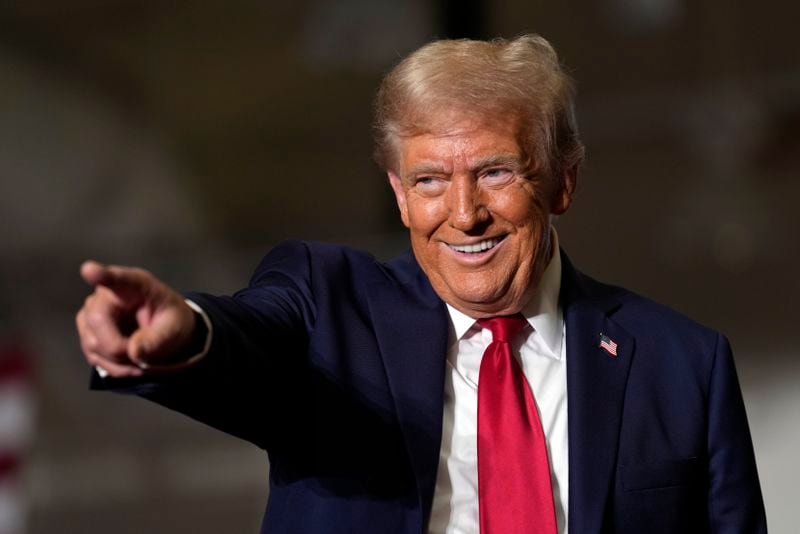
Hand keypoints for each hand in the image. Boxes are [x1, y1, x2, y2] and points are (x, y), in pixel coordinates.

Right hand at [76, 261, 197, 377]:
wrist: (164, 332)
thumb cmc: (171, 321)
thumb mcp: (176, 327)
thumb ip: (159, 338)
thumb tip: (134, 352)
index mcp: (134, 285)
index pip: (116, 278)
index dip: (101, 275)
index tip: (90, 270)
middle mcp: (105, 295)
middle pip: (99, 323)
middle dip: (121, 347)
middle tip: (146, 354)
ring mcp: (90, 314)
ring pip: (94, 345)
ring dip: (121, 361)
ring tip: (143, 355)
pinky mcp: (87, 334)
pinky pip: (95, 358)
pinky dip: (117, 367)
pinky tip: (132, 362)